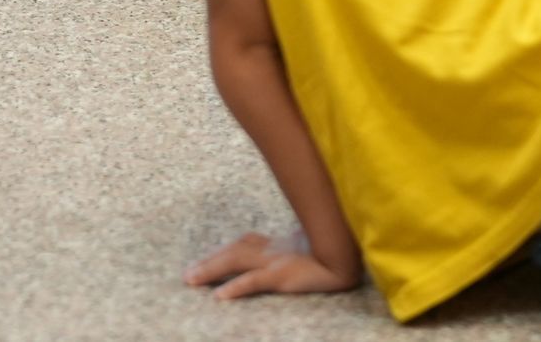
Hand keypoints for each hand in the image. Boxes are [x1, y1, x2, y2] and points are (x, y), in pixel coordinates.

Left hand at [183, 230, 358, 300]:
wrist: (352, 258)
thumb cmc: (336, 252)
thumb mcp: (313, 250)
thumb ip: (300, 250)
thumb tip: (295, 255)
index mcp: (282, 243)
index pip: (247, 242)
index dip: (226, 250)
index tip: (210, 257)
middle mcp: (274, 248)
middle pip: (235, 250)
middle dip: (210, 260)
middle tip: (188, 274)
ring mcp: (277, 260)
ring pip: (236, 261)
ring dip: (211, 270)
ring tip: (191, 280)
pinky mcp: (283, 275)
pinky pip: (253, 281)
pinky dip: (236, 287)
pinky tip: (220, 296)